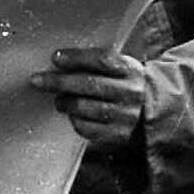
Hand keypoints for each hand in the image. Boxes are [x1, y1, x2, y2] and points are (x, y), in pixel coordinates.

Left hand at [30, 47, 146, 150]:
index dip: (76, 58)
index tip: (55, 57)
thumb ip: (98, 65)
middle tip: (38, 80)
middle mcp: (129, 92)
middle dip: (59, 81)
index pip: (102, 60)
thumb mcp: (123, 70)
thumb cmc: (128, 87)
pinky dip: (75, 120)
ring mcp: (124, 116)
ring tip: (58, 100)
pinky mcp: (116, 136)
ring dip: (65, 102)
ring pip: (85, 108)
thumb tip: (59, 61)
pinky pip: (87, 128)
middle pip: (89, 84)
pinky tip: (74, 115)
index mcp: (130, 71)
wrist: (156, 116)